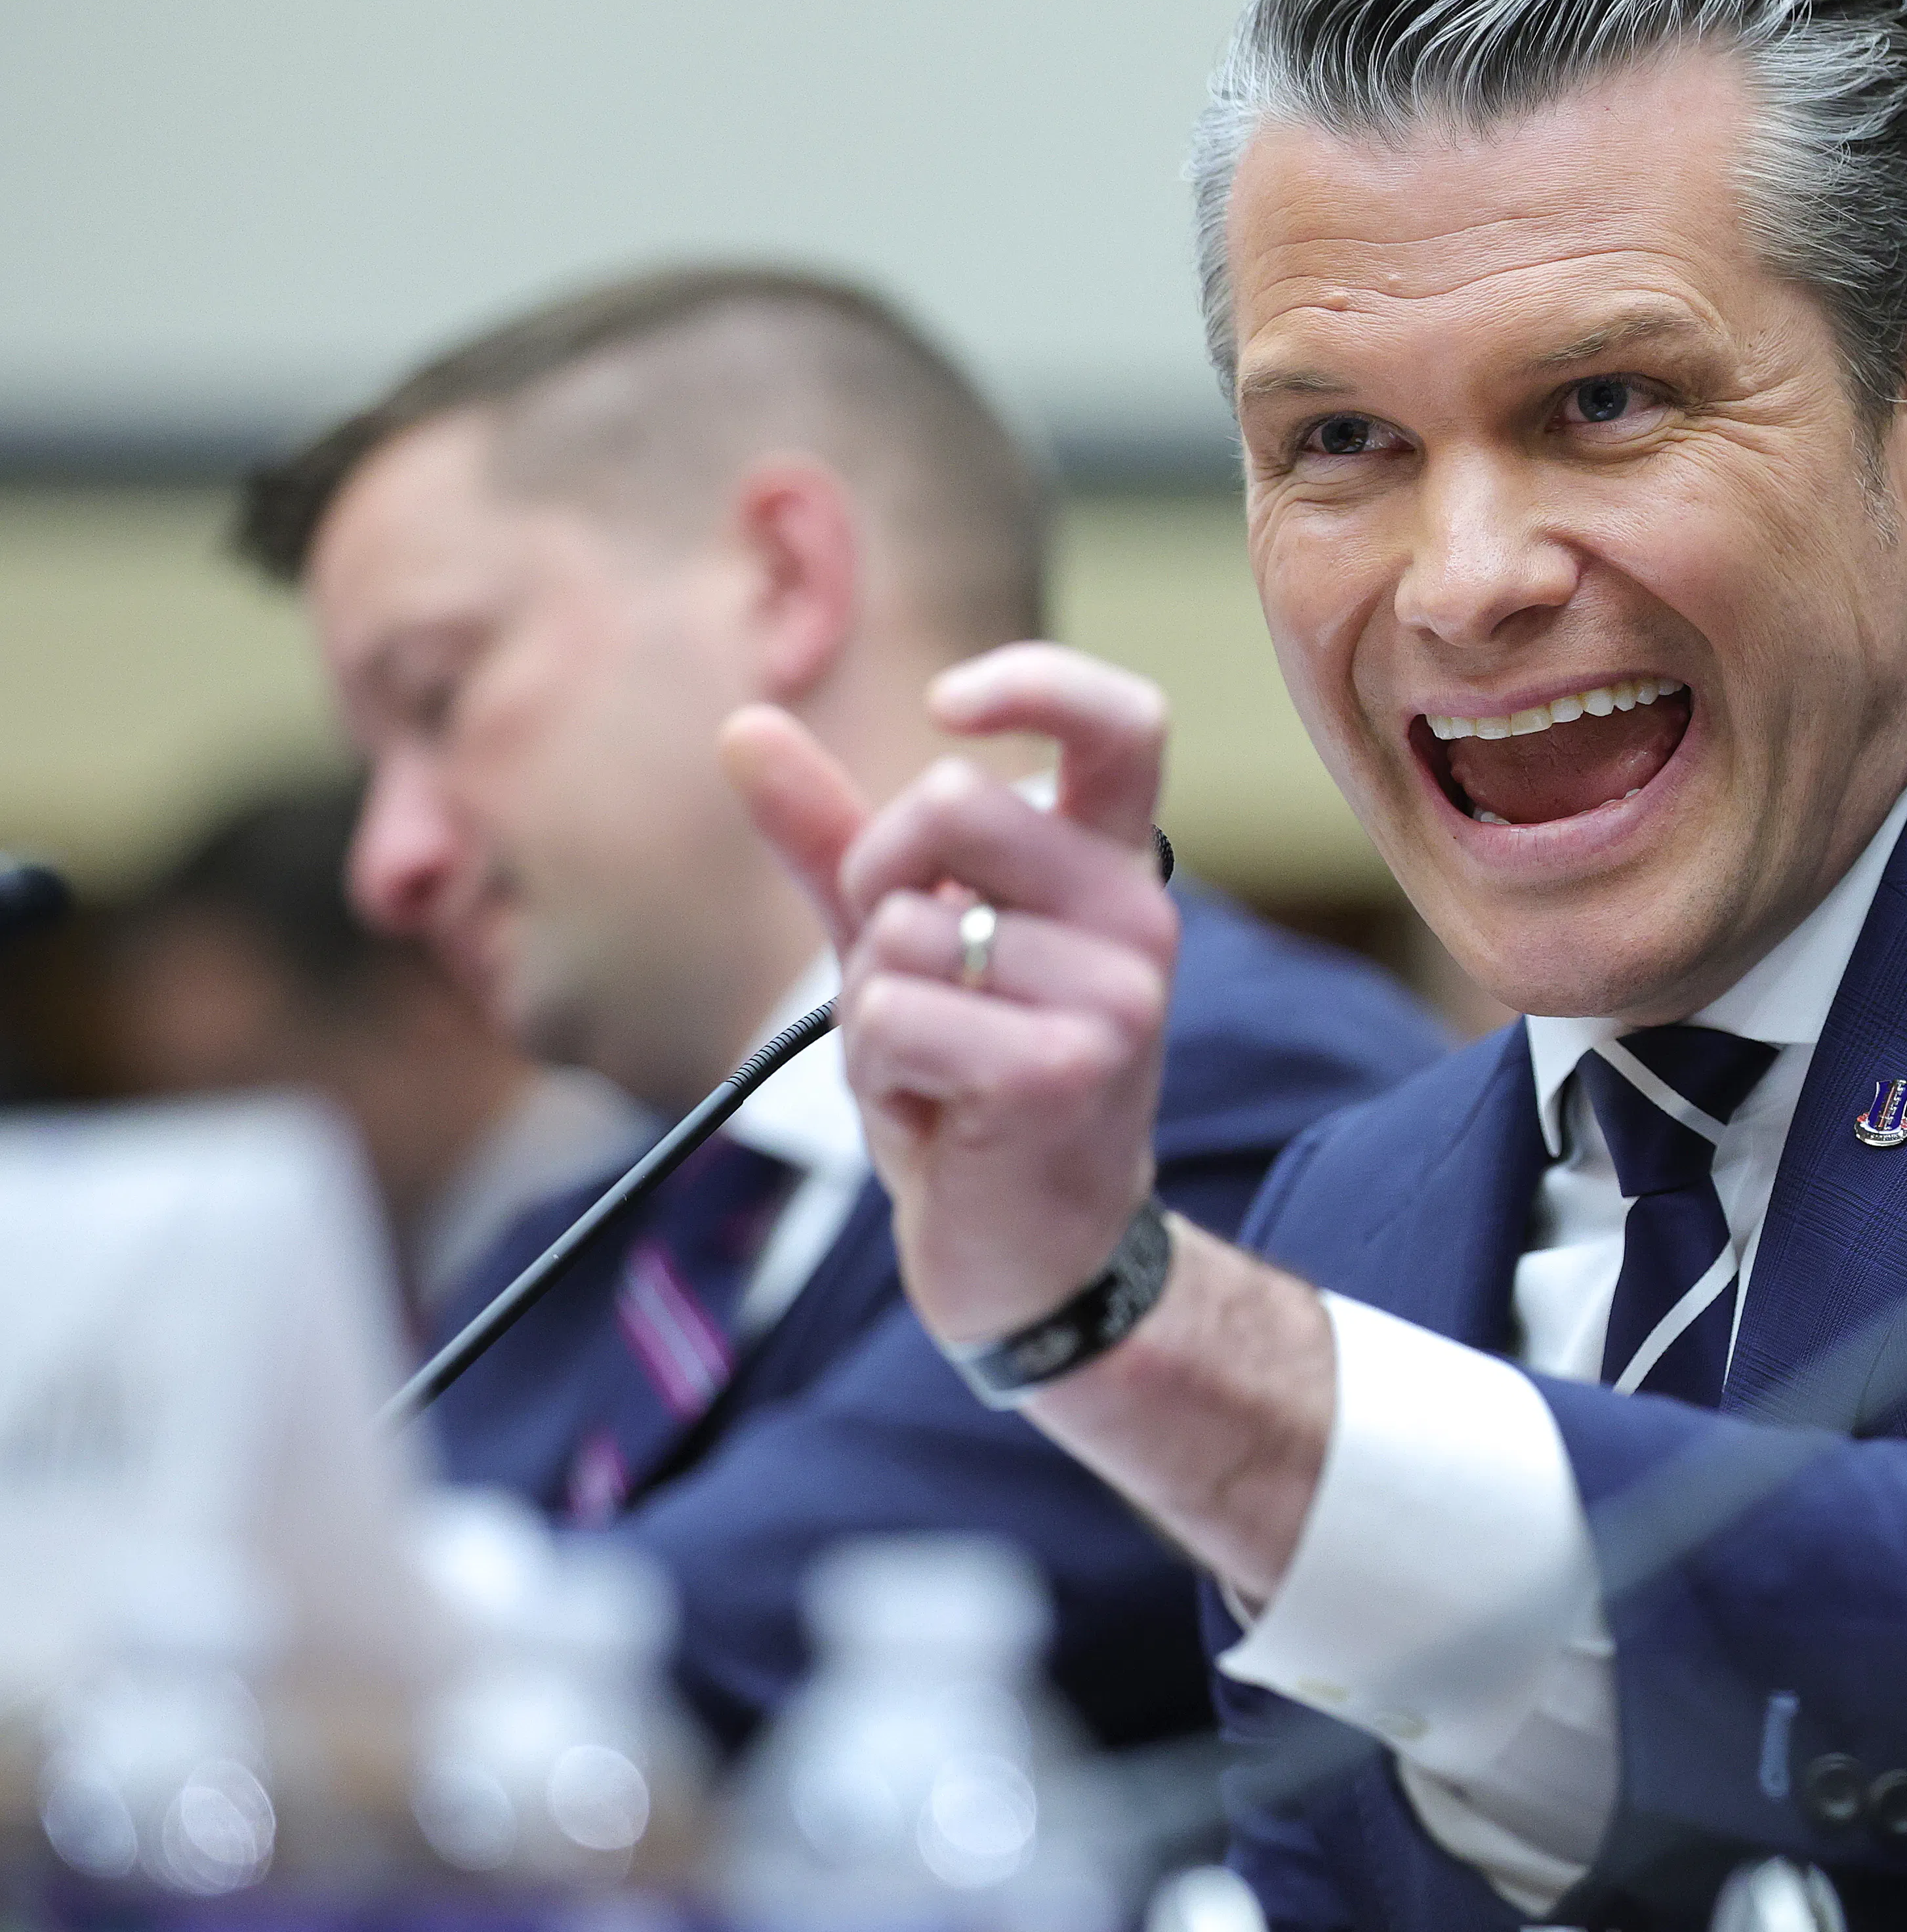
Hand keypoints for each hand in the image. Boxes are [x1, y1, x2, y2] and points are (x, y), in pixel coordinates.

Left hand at [722, 642, 1180, 1341]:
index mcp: (1114, 867)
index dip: (1034, 683)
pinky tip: (932, 1111)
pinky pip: (893, 1015)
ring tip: (930, 1065)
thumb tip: (743, 726)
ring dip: (874, 1006)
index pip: (1123, 723)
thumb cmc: (975, 1082)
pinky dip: (876, 1068)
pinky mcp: (1065, 1072)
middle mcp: (1138, 917)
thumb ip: (836, 840)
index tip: (947, 703)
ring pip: (903, 927)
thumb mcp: (904, 945)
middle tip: (908, 970)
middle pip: (954, 801)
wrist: (1035, 1249)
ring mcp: (1115, 997)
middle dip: (880, 878)